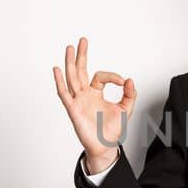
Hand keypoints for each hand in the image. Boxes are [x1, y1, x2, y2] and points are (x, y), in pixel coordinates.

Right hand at [52, 36, 137, 172]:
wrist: (105, 146)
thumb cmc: (112, 129)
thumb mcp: (126, 108)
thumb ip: (130, 94)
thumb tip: (129, 79)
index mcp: (95, 93)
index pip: (100, 76)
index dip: (113, 76)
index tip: (124, 82)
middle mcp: (85, 94)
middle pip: (80, 70)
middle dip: (81, 55)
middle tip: (82, 41)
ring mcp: (77, 101)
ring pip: (72, 78)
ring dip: (70, 62)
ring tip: (69, 47)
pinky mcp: (73, 109)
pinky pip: (64, 94)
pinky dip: (60, 81)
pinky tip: (57, 69)